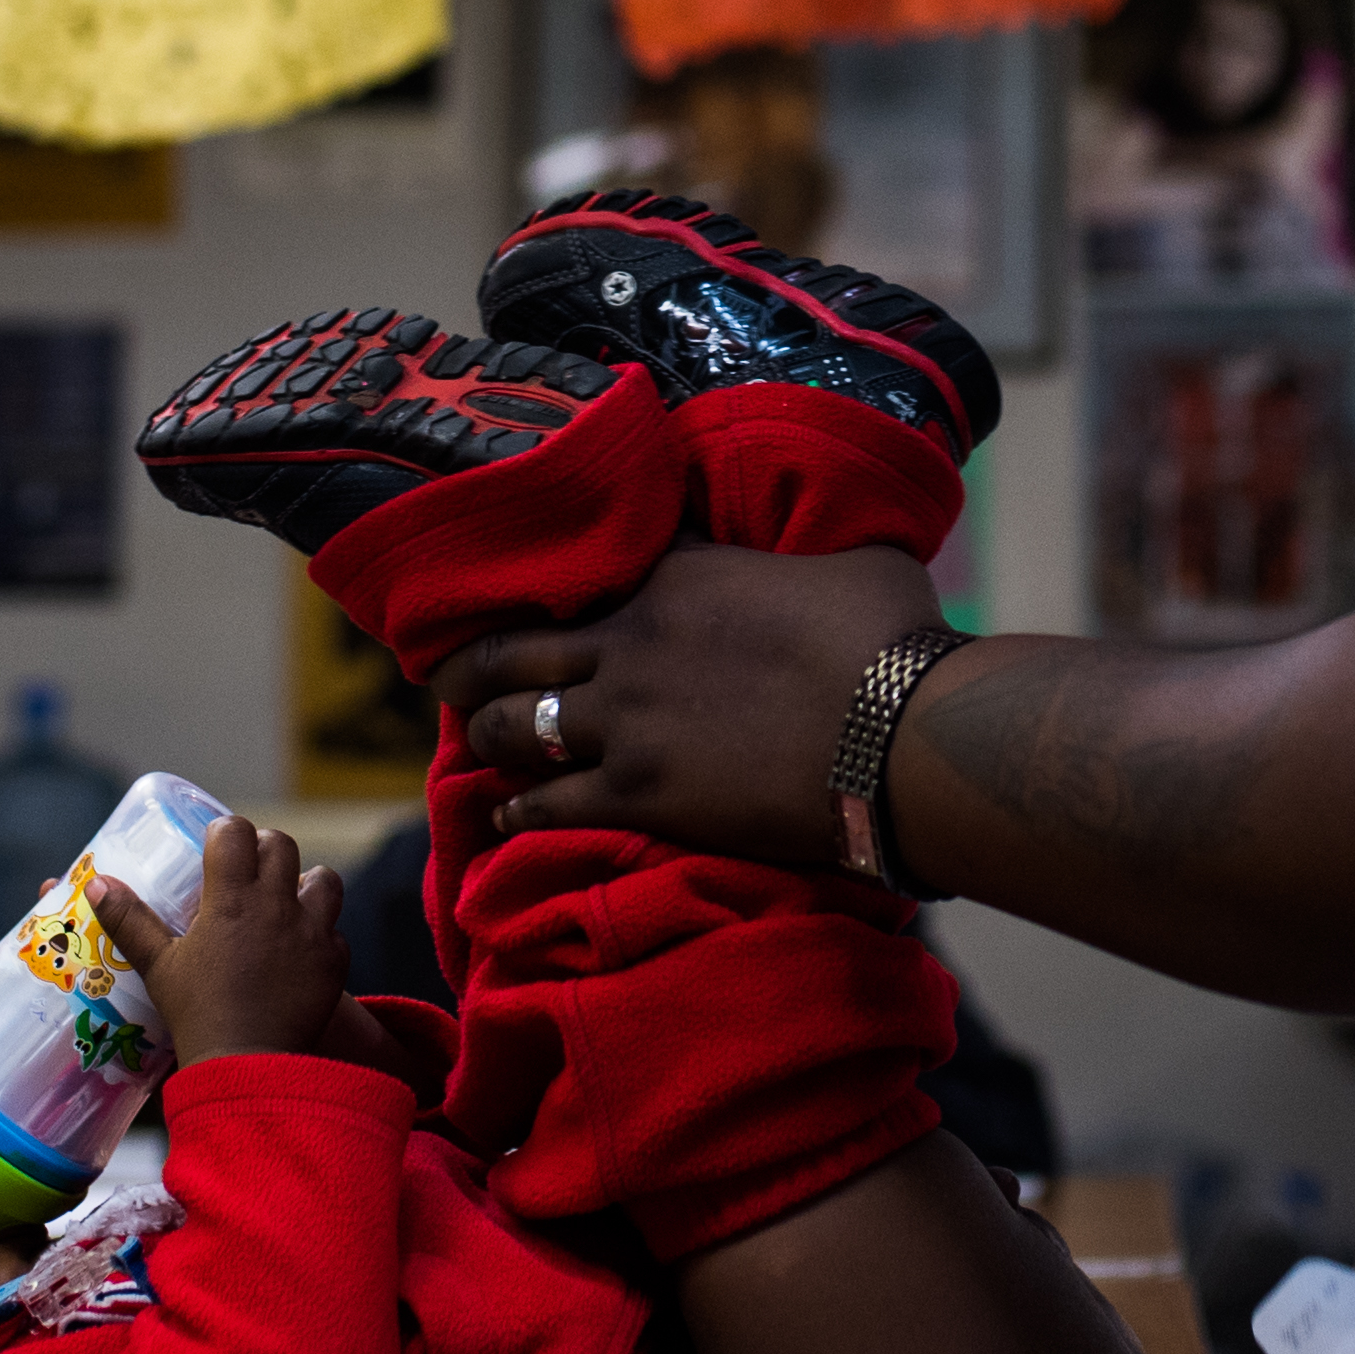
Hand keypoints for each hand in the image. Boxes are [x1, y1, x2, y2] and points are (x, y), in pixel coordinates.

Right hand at [93, 817, 397, 1076]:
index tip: (215, 846)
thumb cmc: (197, 1014)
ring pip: (325, 880)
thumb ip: (130, 921)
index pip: (236, 832)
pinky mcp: (334, 961)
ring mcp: (312, 932)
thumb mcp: (158, 966)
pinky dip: (321, 936)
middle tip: (249, 872)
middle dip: (266, 850)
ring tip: (285, 904)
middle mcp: (277, 906)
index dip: (226, 832)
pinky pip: (335, 932)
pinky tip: (300, 952)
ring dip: (306, 885)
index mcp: (231, 899)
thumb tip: (98, 884)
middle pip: (282, 846)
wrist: (246, 1065)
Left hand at [429, 540, 945, 870]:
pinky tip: (506, 813)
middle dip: (473, 662)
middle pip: (516, 646)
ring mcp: (628, 719)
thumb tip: (843, 540)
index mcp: (679, 573)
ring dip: (490, 732)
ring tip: (477, 739)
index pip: (592, 563)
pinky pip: (548, 801)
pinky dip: (520, 807)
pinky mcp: (639, 792)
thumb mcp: (853, 561)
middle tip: (451, 674)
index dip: (549, 581)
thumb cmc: (894, 640)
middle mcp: (632, 638)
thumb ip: (818, 549)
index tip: (531, 592)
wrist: (903, 735)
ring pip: (515, 724)